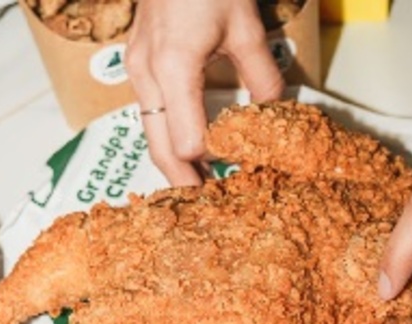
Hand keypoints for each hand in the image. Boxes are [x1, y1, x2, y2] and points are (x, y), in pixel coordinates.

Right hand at [126, 0, 284, 185]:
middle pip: (157, 147)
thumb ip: (261, 76)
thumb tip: (274, 114)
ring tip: (201, 180)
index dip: (211, 162)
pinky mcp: (138, 62)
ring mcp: (137, 68)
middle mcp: (147, 74)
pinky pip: (149, 112)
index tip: (237, 174)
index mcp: (174, 68)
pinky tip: (189, 141)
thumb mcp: (246, 27)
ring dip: (173, 160)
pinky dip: (167, 134)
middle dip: (181, 180)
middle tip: (206, 207)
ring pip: (149, 132)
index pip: (187, 140)